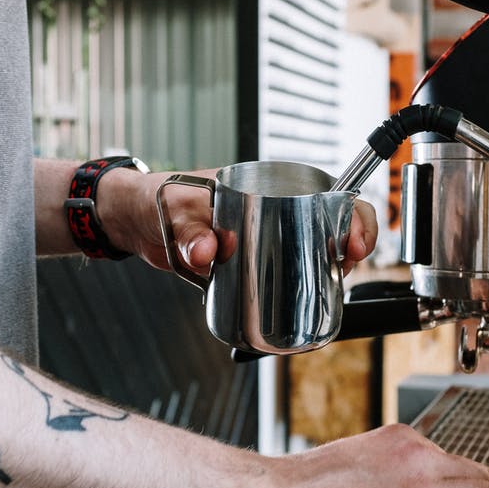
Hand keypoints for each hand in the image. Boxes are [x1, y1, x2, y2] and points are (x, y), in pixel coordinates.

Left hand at [97, 168, 378, 274]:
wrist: (135, 222)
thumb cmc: (157, 199)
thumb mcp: (175, 210)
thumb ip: (191, 231)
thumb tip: (209, 251)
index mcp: (264, 185)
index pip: (324, 192)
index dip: (350, 214)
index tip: (354, 239)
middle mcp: (272, 210)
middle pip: (328, 224)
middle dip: (350, 244)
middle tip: (347, 266)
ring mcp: (264, 237)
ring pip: (311, 251)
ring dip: (328, 269)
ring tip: (332, 287)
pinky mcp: (250, 263)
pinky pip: (283, 273)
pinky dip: (299, 286)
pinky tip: (305, 302)